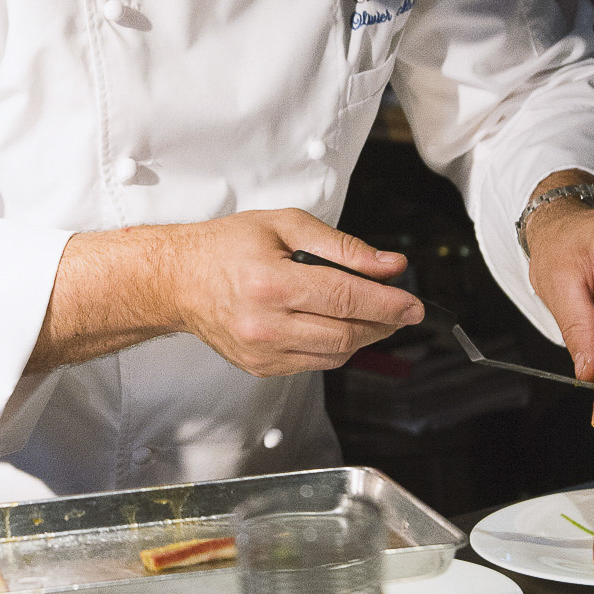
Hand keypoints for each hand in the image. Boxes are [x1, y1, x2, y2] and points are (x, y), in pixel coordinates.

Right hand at [170, 209, 422, 375]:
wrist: (179, 280)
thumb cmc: (226, 247)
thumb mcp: (285, 225)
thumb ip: (342, 246)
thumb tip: (389, 265)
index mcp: (271, 282)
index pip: (346, 296)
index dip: (388, 302)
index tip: (414, 303)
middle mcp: (265, 323)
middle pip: (347, 332)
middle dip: (383, 322)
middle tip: (400, 308)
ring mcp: (262, 351)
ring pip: (336, 354)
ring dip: (363, 336)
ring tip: (368, 313)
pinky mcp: (261, 367)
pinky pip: (315, 363)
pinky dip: (335, 346)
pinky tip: (333, 324)